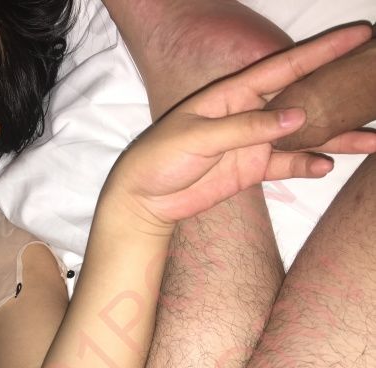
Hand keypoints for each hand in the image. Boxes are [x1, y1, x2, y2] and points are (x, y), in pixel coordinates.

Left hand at [105, 24, 375, 228]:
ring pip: (304, 136)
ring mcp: (254, 143)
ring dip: (337, 136)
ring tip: (373, 138)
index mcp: (233, 94)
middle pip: (304, 98)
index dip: (322, 52)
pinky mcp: (253, 170)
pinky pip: (289, 165)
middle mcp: (249, 114)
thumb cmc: (160, 159)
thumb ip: (246, 128)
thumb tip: (297, 117)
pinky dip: (308, 165)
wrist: (145, 200)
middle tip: (375, 88)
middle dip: (340, 92)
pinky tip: (327, 166)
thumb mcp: (199, 137)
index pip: (284, 68)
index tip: (360, 36)